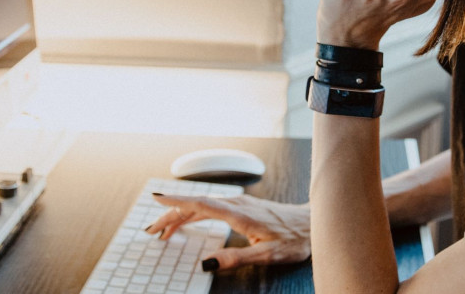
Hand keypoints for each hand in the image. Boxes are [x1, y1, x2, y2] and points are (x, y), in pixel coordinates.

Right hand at [145, 193, 310, 269]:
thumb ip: (236, 258)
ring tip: (163, 230)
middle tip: (152, 231)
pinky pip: (211, 206)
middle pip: (195, 205)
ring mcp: (239, 202)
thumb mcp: (267, 255)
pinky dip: (194, 213)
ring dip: (181, 215)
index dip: (176, 203)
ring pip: (202, 205)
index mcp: (238, 213)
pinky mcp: (242, 206)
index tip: (156, 200)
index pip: (200, 205)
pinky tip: (189, 220)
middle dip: (171, 216)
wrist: (313, 223)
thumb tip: (207, 263)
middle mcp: (236, 203)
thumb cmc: (294, 239)